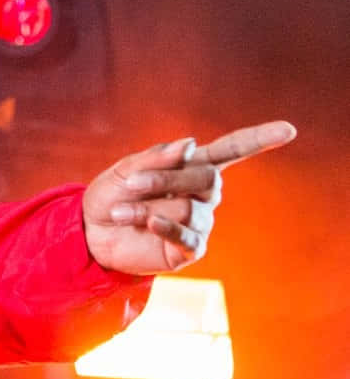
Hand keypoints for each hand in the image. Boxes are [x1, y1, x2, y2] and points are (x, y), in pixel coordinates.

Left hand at [82, 120, 295, 273]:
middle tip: (131, 183)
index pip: (231, 150)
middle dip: (167, 178)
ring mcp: (199, 221)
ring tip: (120, 211)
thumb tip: (188, 143)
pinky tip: (147, 223)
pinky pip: (187, 235)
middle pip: (207, 178)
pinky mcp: (189, 248)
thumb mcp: (124, 171)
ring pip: (190, 207)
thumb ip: (154, 159)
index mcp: (190, 167)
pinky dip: (165, 226)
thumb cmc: (110, 196)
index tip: (288, 130)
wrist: (91, 232)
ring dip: (149, 206)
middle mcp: (201, 193)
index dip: (258, 139)